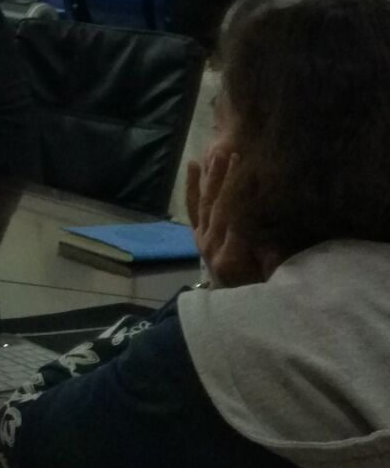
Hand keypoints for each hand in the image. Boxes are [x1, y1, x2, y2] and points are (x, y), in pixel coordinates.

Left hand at [186, 147, 262, 287]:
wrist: (235, 313)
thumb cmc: (264, 294)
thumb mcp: (274, 277)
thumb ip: (271, 252)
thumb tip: (270, 226)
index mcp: (230, 256)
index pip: (236, 217)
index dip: (244, 193)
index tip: (253, 169)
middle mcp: (211, 246)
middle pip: (219, 206)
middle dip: (227, 179)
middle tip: (234, 154)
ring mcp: (202, 241)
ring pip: (205, 203)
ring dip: (211, 178)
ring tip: (216, 154)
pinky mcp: (199, 237)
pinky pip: (194, 208)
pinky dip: (193, 187)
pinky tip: (193, 166)